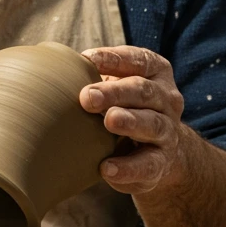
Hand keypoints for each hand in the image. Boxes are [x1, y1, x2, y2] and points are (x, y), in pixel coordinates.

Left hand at [79, 46, 186, 195]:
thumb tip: (57, 68)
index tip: (87, 59)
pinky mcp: (162, 162)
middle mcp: (167, 99)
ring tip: (109, 121)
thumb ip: (97, 75)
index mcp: (156, 72)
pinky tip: (106, 167)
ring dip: (129, 121)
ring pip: (151, 123)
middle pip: (143, 91)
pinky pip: (148, 165)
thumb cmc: (128, 107)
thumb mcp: (119, 85)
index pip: (138, 60)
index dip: (114, 58)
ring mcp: (168, 131)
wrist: (163, 152)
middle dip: (115, 92)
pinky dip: (127, 167)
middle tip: (87, 97)